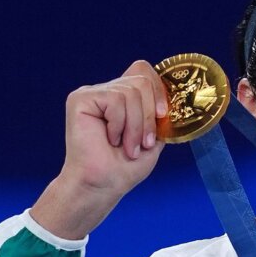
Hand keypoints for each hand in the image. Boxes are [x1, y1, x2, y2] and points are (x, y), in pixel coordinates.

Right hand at [31, 61, 168, 238]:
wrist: (104, 184)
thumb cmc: (125, 167)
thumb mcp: (154, 138)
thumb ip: (160, 116)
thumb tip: (174, 100)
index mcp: (124, 98)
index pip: (143, 71)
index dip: (158, 88)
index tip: (163, 115)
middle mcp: (108, 91)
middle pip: (141, 80)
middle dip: (148, 116)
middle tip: (144, 142)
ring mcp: (93, 93)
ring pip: (130, 92)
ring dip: (135, 126)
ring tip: (127, 147)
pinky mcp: (81, 99)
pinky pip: (114, 100)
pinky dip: (119, 124)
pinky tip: (111, 139)